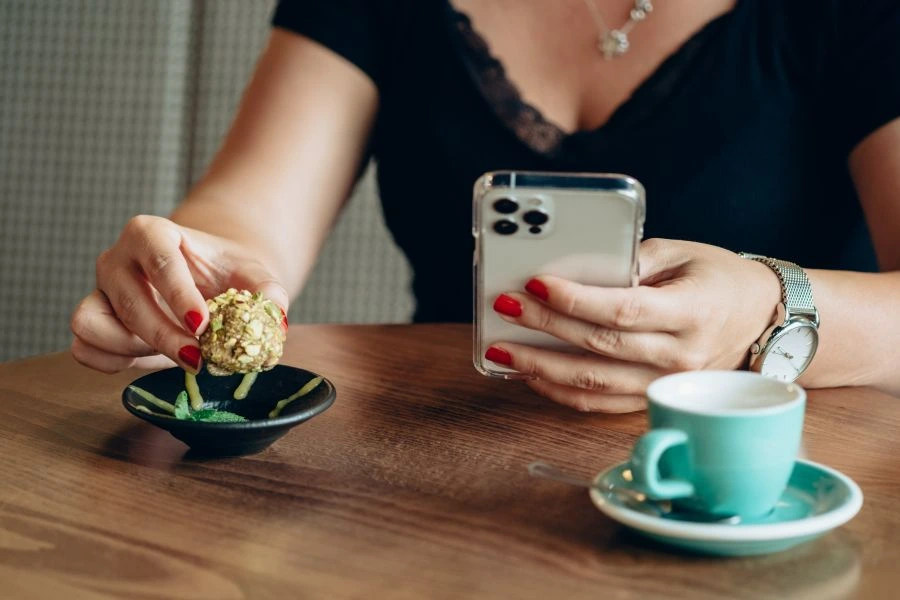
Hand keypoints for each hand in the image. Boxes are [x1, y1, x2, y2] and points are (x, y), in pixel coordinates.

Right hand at [70, 215, 288, 373]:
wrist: (207, 280)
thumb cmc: (227, 273)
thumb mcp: (254, 275)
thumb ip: (268, 292)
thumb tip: (274, 316)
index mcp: (152, 233)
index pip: (158, 259)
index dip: (178, 295)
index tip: (202, 326)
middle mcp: (117, 258)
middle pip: (127, 300)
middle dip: (163, 336)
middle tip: (199, 359)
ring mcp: (99, 290)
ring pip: (93, 323)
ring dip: (132, 349)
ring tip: (174, 355)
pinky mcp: (93, 320)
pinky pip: (83, 347)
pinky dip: (112, 362)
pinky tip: (149, 361)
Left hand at [484, 239, 781, 412]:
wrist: (764, 322)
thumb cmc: (721, 280)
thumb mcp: (684, 253)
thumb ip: (633, 259)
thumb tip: (578, 269)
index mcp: (692, 312)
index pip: (623, 309)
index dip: (576, 299)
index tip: (536, 284)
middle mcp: (679, 355)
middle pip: (600, 345)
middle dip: (544, 325)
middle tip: (505, 307)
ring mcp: (665, 383)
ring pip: (593, 383)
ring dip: (541, 367)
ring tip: (502, 350)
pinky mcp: (652, 397)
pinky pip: (599, 403)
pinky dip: (560, 391)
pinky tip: (531, 373)